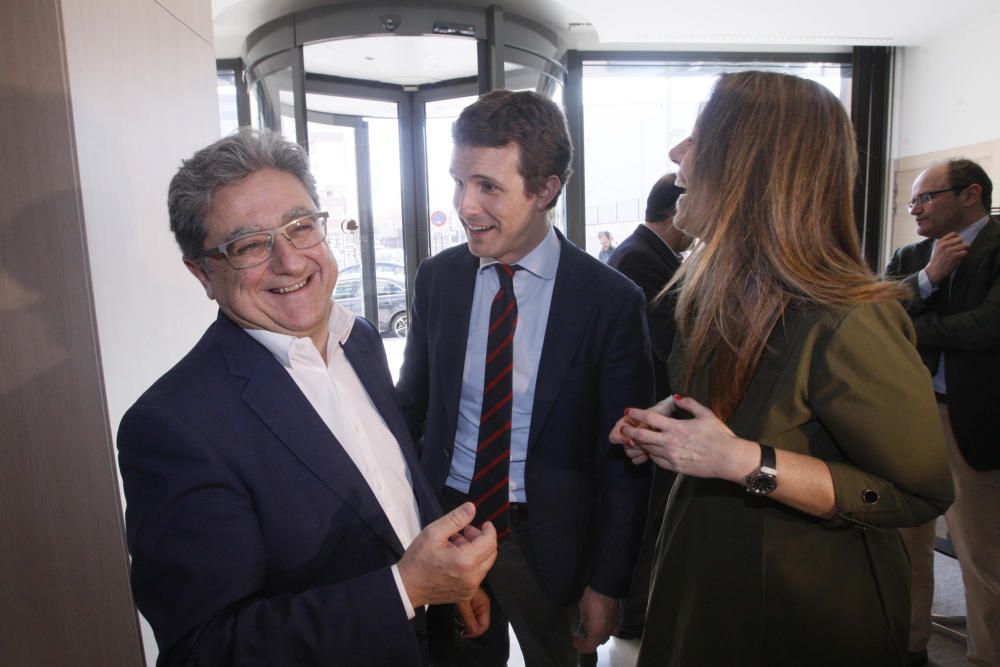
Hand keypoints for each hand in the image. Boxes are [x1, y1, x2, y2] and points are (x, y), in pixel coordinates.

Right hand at [397, 502, 497, 607]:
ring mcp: (470, 588)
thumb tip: (471, 508)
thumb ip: (456, 518)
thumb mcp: (433, 532)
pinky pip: (477, 575)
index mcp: (465, 561)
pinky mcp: (466, 594)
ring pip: (484, 563)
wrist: (407, 587)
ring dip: (475, 551)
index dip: (489, 530)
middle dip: (481, 539)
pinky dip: (471, 564)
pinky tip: (455, 559)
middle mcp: (472, 577)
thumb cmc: (417, 561)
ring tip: (455, 546)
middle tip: (464, 533)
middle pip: (491, 553)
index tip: (485, 524)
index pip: (490, 541)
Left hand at [456, 587, 490, 637]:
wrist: (449, 578)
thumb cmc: (457, 584)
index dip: (474, 632)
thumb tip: (473, 633)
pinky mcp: (469, 605)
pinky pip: (468, 617)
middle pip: (478, 625)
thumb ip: (469, 620)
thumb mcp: (463, 605)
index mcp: (484, 605)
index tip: (464, 633)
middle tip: (459, 624)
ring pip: (473, 622)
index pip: (484, 626)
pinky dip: (462, 619)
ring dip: (464, 623)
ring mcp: (475, 606)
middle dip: (469, 627)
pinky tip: (456, 615)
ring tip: (457, 617)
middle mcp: (481, 605)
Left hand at [572, 586, 619, 652]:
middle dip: (588, 640)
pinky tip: (599, 622)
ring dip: (597, 635)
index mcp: (597, 632)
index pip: (588, 647)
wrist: (607, 587)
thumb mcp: (583, 610)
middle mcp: (607, 633)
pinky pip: (610, 630)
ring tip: (589, 627)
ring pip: (605, 637)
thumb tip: (586, 625)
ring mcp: (614, 627)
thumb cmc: (592, 598)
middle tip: (581, 635)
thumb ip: (585, 621)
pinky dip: (604, 629)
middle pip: (597, 642)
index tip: (574, 641)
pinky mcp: (618, 620)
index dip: (580, 646)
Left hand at [618, 395, 756, 482]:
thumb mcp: (706, 414)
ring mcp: (671, 456)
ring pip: (647, 449)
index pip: (649, 418)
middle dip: (629, 432)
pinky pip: (657, 461)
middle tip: (622, 429)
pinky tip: (650, 451)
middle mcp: (670, 442)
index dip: (636, 414)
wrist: (728, 459)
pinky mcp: (675, 468)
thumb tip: (676, 397)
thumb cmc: (719, 436)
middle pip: (642, 436)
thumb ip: (689, 404)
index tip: (628, 411)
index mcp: (676, 427)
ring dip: (638, 444)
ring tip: (632, 440)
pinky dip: (651, 455)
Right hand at [925, 232, 969, 285]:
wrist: (934, 271)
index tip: (957, 243)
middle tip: (959, 250)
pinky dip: (963, 255)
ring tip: (960, 254)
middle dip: (961, 244)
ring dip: (964, 250)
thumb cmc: (937, 260)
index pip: (954, 234)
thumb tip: (958, 238)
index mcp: (939, 242)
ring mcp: (949, 251)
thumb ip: (945, 242)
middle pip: (960, 239)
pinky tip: (959, 258)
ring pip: (964, 245)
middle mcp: (944, 245)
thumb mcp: (937, 249)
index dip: (957, 238)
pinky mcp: (953, 257)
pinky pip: (965, 252)